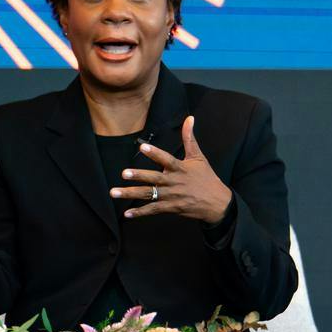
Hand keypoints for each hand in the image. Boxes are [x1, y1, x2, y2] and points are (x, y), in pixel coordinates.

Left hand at [111, 115, 231, 223]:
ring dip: (131, 194)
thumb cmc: (206, 178)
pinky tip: (127, 213)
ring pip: (149, 195)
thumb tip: (190, 118)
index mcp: (180, 168)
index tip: (142, 147)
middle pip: (154, 179)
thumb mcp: (198, 157)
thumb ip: (189, 138)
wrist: (217, 203)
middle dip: (139, 176)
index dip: (155, 153)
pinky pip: (153, 210)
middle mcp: (174, 182)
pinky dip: (140, 212)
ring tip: (114, 193)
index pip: (166, 159)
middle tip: (124, 173)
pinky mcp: (171, 207)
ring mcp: (172, 196)